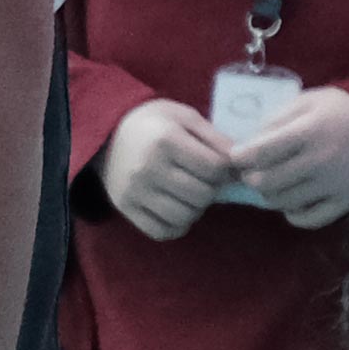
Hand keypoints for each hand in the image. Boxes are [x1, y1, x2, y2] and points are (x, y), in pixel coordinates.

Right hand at [97, 97, 236, 240]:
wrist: (107, 132)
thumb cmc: (154, 122)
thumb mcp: (185, 117)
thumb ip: (215, 138)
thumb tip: (241, 164)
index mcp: (166, 140)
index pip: (214, 168)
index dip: (225, 169)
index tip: (220, 166)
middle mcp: (149, 167)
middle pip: (202, 195)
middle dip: (211, 189)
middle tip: (205, 181)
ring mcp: (135, 191)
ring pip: (184, 217)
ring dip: (195, 209)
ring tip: (190, 195)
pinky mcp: (125, 208)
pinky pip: (161, 231)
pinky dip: (176, 226)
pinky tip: (177, 211)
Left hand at [224, 85, 348, 227]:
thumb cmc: (342, 109)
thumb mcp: (308, 101)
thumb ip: (276, 119)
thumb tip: (247, 144)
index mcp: (309, 131)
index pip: (261, 153)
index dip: (241, 157)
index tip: (237, 157)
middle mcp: (321, 160)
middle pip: (266, 182)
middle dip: (251, 177)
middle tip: (253, 171)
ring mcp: (335, 185)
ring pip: (283, 202)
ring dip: (270, 195)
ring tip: (274, 183)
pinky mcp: (348, 201)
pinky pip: (309, 220)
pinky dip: (294, 214)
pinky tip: (293, 201)